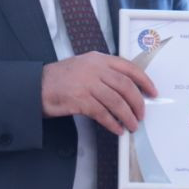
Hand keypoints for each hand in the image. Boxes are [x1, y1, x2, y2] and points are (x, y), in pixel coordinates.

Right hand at [41, 52, 156, 134]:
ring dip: (127, 115)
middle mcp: (94, 69)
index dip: (144, 81)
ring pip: (116, 101)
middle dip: (137, 102)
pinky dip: (113, 123)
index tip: (152, 92)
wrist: (35, 87)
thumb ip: (104, 73)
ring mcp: (86, 83)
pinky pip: (102, 113)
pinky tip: (117, 129)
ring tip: (132, 125)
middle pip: (125, 86)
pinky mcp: (79, 99)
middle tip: (141, 114)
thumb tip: (127, 89)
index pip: (129, 67)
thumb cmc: (60, 79)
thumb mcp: (84, 67)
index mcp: (98, 59)